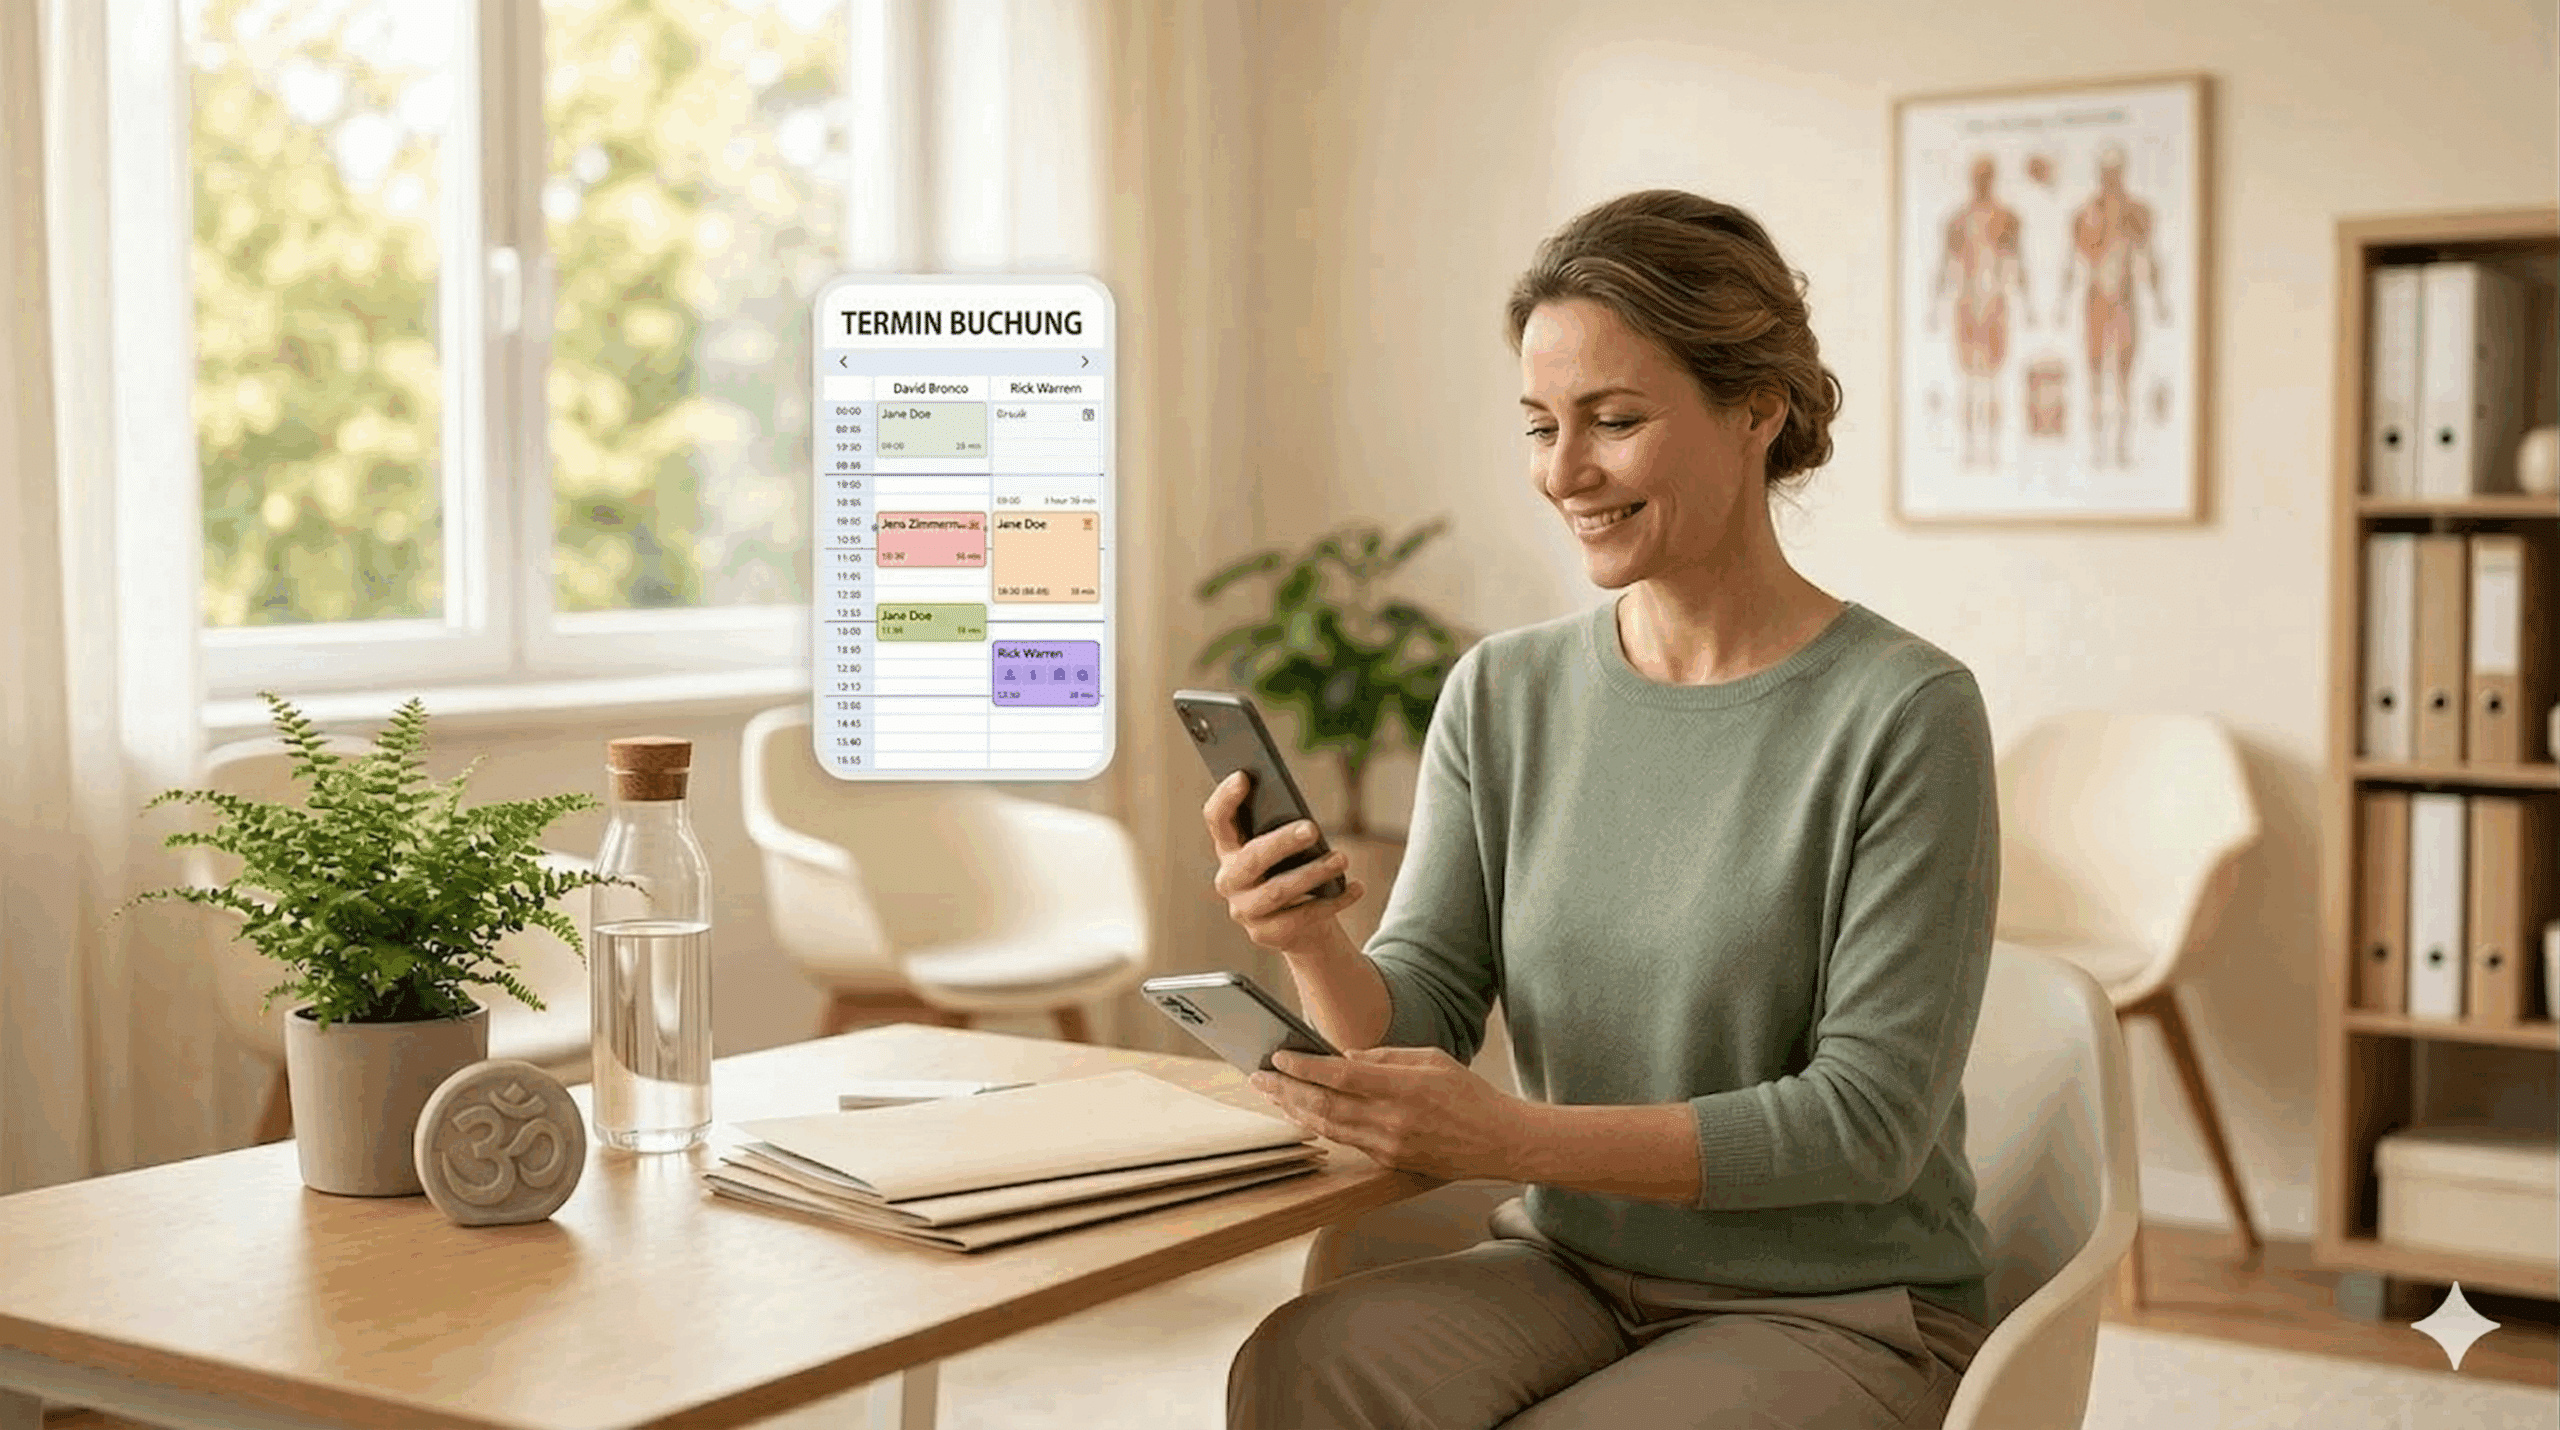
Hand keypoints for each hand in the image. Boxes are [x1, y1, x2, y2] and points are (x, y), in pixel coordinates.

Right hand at [1201, 770, 1364, 953]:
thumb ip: (1283, 828)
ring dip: (1313, 873)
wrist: (1299, 925)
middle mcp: (1230, 880)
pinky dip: (1333, 901)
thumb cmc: (1292, 871)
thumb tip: (1301, 816)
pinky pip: (1303, 917)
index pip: (1217, 820)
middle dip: (1281, 842)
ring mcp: (1245, 910)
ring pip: (1278, 891)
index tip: (1243, 776)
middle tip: (1312, 828)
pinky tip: (1355, 888)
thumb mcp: (1286, 848)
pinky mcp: (1267, 934)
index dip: (1226, 798)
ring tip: (1342, 859)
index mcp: (1229, 848)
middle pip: (1251, 859)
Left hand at [1248, 1046, 1527, 1181]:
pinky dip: (1320, 1127)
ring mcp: (1389, 1145)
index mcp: (1403, 1087)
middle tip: (1258, 1077)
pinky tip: (1305, 1115)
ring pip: (1329, 1128)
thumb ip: (1385, 1056)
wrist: (1499, 1142)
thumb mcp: (1432, 1058)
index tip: (1279, 1057)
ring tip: (1273, 1095)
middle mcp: (1392, 1120)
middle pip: (1324, 1104)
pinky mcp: (1390, 1161)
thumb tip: (1343, 1057)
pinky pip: (1346, 1142)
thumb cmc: (1470, 1095)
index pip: (1341, 1075)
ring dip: (1296, 1111)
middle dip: (1286, 1090)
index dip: (1304, 1067)